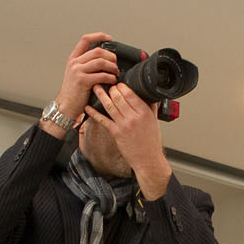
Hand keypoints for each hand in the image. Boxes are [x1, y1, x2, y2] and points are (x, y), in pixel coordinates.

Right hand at [48, 32, 117, 138]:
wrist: (66, 106)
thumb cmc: (74, 92)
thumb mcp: (76, 73)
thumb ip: (86, 64)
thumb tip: (105, 58)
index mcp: (73, 58)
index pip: (85, 39)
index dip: (99, 36)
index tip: (109, 38)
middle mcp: (74, 62)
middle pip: (98, 51)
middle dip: (111, 56)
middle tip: (115, 64)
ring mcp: (77, 71)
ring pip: (101, 61)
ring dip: (112, 67)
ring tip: (115, 73)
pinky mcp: (82, 81)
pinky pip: (102, 75)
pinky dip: (110, 77)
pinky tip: (112, 81)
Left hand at [83, 81, 171, 197]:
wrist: (148, 159)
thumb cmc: (151, 142)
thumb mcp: (154, 121)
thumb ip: (151, 107)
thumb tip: (150, 96)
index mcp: (144, 112)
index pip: (131, 94)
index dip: (122, 86)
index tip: (118, 83)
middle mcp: (134, 117)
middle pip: (119, 98)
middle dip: (111, 89)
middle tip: (106, 84)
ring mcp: (124, 125)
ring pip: (110, 106)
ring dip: (101, 95)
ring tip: (96, 88)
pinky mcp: (116, 133)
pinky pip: (103, 120)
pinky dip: (94, 113)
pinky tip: (89, 107)